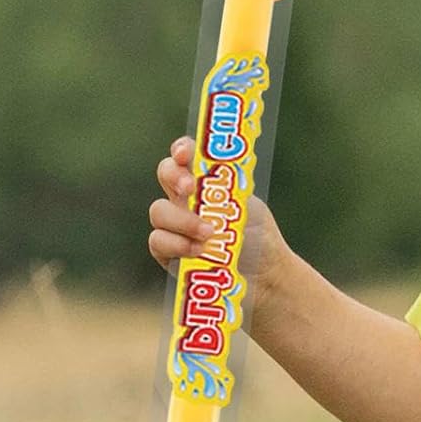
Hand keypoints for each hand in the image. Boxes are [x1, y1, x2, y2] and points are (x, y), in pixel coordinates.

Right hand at [148, 136, 287, 308]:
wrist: (261, 273)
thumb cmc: (255, 235)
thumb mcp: (246, 206)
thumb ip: (224, 191)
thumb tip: (206, 182)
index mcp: (205, 180)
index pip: (185, 155)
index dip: (181, 149)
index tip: (185, 153)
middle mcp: (185, 198)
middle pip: (164, 173)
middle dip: (173, 176)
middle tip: (190, 188)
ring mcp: (173, 224)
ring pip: (159, 211)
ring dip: (182, 220)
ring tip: (208, 233)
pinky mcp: (166, 252)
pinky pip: (159, 241)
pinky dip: (178, 244)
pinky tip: (198, 251)